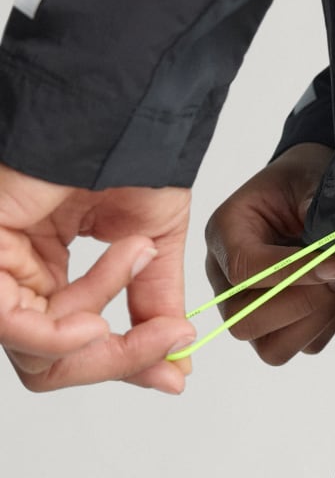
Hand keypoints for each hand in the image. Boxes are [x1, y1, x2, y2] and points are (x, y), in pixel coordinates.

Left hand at [0, 163, 196, 393]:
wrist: (123, 105)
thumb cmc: (133, 152)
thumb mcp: (153, 241)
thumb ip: (154, 302)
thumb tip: (175, 360)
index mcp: (48, 266)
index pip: (73, 340)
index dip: (126, 363)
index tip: (174, 372)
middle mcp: (15, 270)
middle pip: (49, 358)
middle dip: (114, 359)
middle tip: (166, 341)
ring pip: (34, 350)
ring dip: (99, 328)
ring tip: (136, 261)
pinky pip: (10, 325)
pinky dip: (57, 336)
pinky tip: (98, 322)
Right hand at [204, 143, 334, 365]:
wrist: (308, 190)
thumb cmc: (301, 181)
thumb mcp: (308, 177)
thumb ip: (315, 203)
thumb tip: (329, 247)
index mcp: (225, 232)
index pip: (245, 267)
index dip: (293, 273)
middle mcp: (226, 277)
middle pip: (244, 320)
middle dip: (302, 302)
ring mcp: (247, 306)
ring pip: (269, 346)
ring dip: (314, 321)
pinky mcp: (274, 327)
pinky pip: (297, 348)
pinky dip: (323, 329)